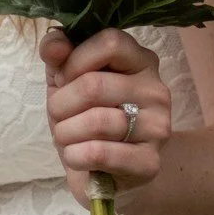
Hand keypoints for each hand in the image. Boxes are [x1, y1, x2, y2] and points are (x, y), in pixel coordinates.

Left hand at [42, 28, 172, 201]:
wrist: (106, 173)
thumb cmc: (85, 118)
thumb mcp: (66, 81)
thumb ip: (58, 55)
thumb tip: (55, 44)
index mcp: (140, 61)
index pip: (110, 42)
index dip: (75, 60)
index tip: (64, 79)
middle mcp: (156, 90)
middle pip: (94, 85)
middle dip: (60, 104)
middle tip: (59, 116)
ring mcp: (158, 127)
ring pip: (96, 121)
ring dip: (65, 132)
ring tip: (66, 137)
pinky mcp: (150, 162)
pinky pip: (100, 153)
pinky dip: (75, 156)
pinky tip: (76, 157)